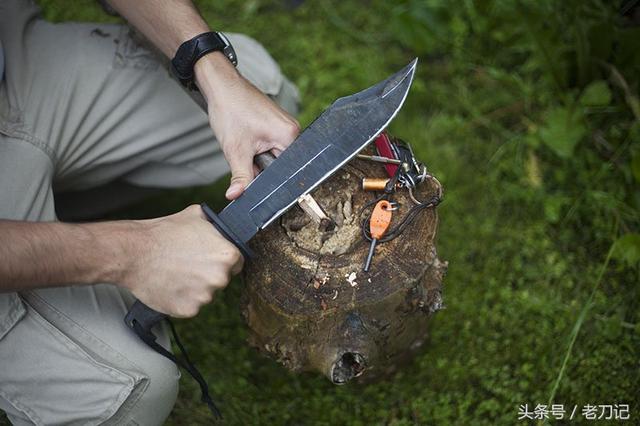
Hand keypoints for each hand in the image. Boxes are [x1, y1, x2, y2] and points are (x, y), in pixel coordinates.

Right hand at [121, 205, 242, 317]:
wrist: (134, 252)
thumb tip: (223, 225)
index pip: (237, 263)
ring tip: (176, 273)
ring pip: (206, 294)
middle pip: (222, 279)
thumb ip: (216, 225)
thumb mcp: (196, 215)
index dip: (223, 260)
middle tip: (189, 265)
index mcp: (228, 255)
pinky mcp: (189, 310)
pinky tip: (171, 285)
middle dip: (209, 274)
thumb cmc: (163, 233)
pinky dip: (182, 299)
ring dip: (195, 287)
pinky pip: (190, 306)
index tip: (210, 259)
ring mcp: (205, 296)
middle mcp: (220, 278)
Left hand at [195, 53, 300, 199]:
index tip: (254, 180)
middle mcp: (293, 131)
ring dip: (257, 158)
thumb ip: (241, 177)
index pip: (285, 171)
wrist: (221, 86)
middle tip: (244, 156)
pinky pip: (270, 146)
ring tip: (244, 142)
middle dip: (260, 167)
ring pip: (273, 157)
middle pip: (280, 165)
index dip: (268, 179)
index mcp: (290, 136)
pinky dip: (256, 149)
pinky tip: (246, 138)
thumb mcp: (236, 150)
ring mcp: (285, 127)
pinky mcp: (276, 125)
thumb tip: (236, 197)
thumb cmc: (231, 110)